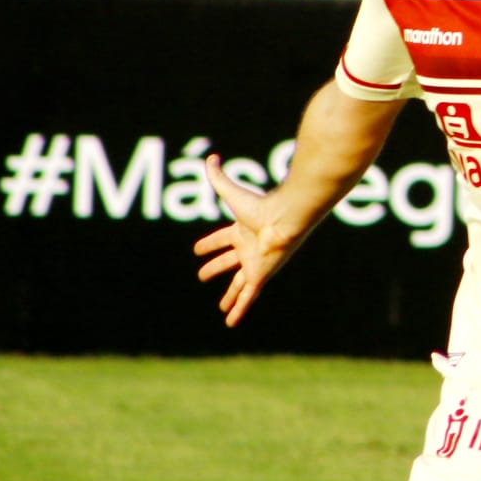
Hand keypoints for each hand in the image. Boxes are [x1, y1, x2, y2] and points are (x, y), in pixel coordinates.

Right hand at [192, 154, 292, 326]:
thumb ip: (218, 176)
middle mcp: (249, 248)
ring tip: (220, 307)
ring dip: (229, 296)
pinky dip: (239, 310)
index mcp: (242, 229)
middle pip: (229, 261)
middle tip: (201, 275)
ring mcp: (254, 263)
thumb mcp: (231, 191)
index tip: (196, 250)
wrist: (284, 220)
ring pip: (239, 284)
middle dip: (216, 268)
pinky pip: (247, 297)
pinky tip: (231, 323)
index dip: (209, 244)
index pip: (222, 239)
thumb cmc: (260, 206)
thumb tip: (209, 157)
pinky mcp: (259, 276)